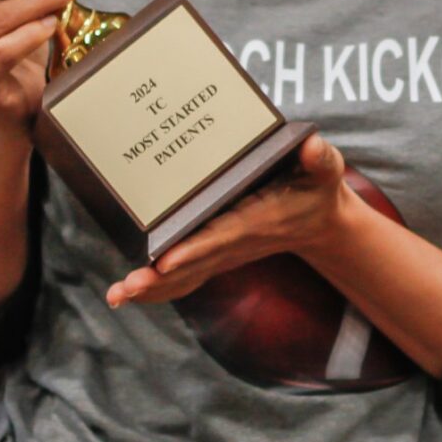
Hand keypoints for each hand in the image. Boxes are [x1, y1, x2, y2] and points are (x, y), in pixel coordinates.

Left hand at [105, 134, 355, 307]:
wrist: (319, 223)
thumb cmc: (317, 189)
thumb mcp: (324, 170)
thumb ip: (319, 159)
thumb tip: (312, 146)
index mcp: (254, 222)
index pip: (220, 238)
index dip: (193, 250)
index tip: (165, 261)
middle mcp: (234, 243)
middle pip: (192, 266)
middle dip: (159, 280)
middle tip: (125, 288)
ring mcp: (223, 254)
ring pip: (184, 278)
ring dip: (152, 288)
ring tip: (117, 295)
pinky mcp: (215, 255)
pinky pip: (184, 278)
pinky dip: (157, 288)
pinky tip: (127, 294)